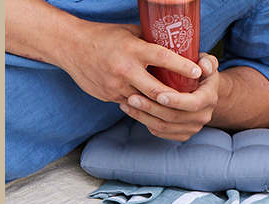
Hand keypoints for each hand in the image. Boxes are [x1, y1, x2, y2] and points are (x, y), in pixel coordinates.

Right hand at [58, 21, 202, 104]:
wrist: (71, 47)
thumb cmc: (103, 37)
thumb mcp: (129, 32)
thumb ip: (149, 40)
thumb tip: (172, 45)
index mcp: (132, 49)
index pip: (163, 58)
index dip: (182, 66)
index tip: (197, 71)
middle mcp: (125, 69)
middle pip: (157, 90)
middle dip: (176, 97)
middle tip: (191, 100)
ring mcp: (116, 85)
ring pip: (145, 101)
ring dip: (160, 105)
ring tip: (175, 105)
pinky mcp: (109, 96)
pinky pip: (131, 104)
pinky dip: (142, 104)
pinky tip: (152, 104)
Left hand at [120, 53, 220, 140]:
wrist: (202, 92)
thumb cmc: (199, 73)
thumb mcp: (207, 64)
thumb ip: (208, 62)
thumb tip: (202, 66)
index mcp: (209, 98)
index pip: (193, 103)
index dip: (176, 101)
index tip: (158, 95)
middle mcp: (203, 116)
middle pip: (174, 116)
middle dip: (151, 108)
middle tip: (132, 97)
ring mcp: (192, 127)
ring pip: (164, 126)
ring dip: (144, 116)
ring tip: (127, 104)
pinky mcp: (181, 134)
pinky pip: (161, 132)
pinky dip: (145, 123)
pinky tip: (133, 112)